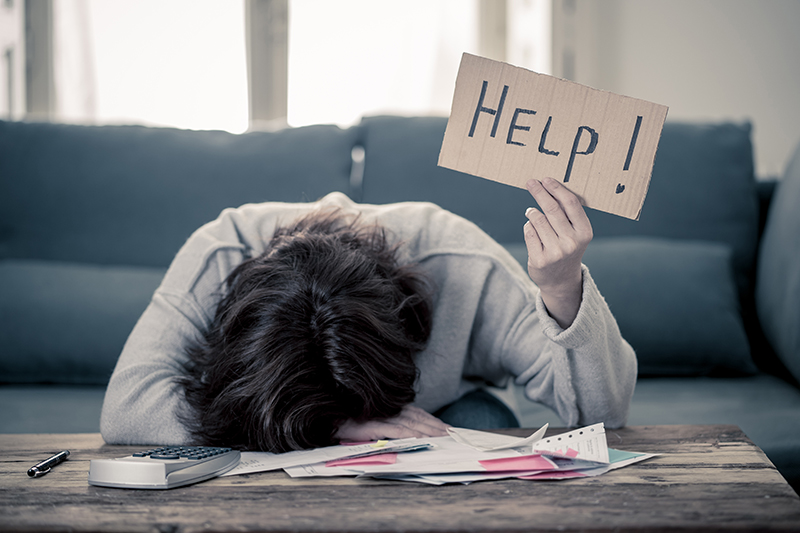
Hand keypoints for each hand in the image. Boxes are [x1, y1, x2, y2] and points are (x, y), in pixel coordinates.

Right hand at [334, 405, 449, 441]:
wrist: (326, 420)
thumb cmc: (345, 421)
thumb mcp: (369, 423)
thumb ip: (386, 425)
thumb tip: (407, 434)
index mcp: (388, 408)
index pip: (416, 413)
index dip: (432, 420)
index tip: (447, 428)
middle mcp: (387, 410)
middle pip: (418, 418)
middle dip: (436, 427)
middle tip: (452, 435)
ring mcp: (381, 417)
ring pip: (412, 424)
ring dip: (429, 431)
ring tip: (444, 439)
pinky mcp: (373, 425)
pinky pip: (397, 431)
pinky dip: (412, 434)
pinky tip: (422, 439)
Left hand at [524, 177, 592, 327]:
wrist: (561, 280)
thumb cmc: (567, 248)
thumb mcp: (575, 233)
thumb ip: (567, 213)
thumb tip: (549, 186)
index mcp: (584, 233)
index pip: (570, 204)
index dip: (557, 189)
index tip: (546, 179)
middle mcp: (571, 243)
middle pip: (552, 209)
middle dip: (539, 192)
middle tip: (530, 182)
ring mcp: (555, 252)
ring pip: (537, 219)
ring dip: (532, 212)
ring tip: (532, 212)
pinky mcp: (539, 259)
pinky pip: (529, 231)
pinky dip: (528, 225)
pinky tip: (532, 228)